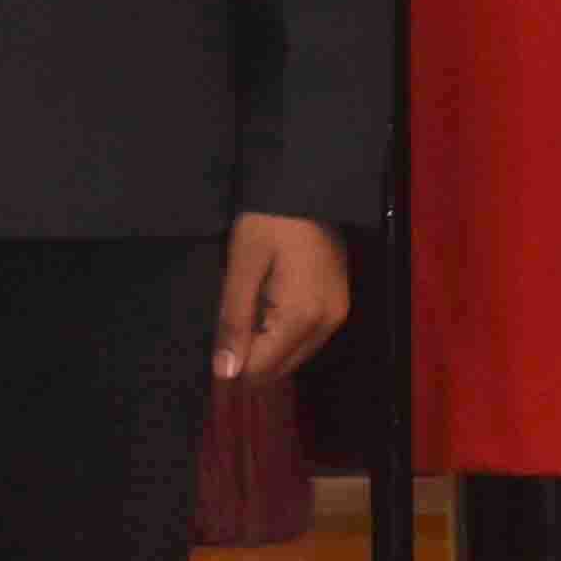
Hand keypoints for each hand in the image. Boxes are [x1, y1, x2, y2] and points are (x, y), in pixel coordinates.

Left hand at [215, 208, 352, 384]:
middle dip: (252, 354)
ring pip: (294, 357)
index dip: (234, 363)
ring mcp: (337, 316)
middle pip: (281, 369)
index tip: (221, 337)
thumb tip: (225, 373)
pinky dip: (284, 333)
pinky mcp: (339, 307)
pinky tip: (271, 304)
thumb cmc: (268, 223)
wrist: (308, 187)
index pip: (262, 369)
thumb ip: (233, 322)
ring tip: (254, 305)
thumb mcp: (241, 267)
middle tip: (236, 316)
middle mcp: (327, 325)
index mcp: (301, 317)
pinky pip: (306, 339)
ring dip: (268, 345)